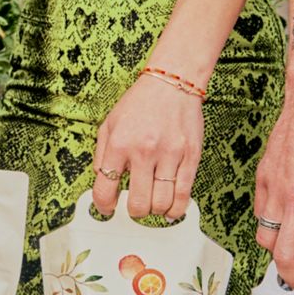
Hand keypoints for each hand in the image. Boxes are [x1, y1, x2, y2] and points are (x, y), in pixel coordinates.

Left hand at [92, 75, 201, 219]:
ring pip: (161, 204)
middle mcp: (144, 151)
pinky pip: (184, 195)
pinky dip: (176, 209)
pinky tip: (170, 208)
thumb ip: (102, 156)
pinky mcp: (191, 157)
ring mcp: (170, 155)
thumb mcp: (109, 124)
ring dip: (155, 211)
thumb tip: (102, 184)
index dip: (104, 206)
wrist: (172, 82)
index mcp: (119, 144)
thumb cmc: (140, 104)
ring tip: (153, 203)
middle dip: (133, 212)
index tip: (108, 208)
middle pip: (138, 204)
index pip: (105, 189)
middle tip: (134, 206)